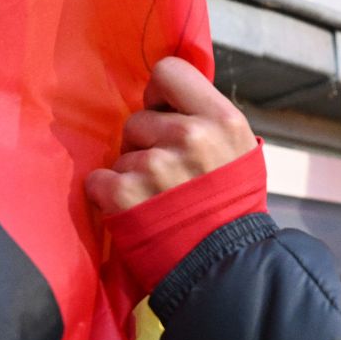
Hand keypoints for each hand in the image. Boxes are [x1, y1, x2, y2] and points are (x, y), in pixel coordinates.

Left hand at [86, 57, 257, 214]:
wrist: (224, 267)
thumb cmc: (232, 208)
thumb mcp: (241, 151)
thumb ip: (209, 118)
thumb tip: (168, 96)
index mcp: (223, 121)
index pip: (169, 71)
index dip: (161, 96)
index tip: (165, 117)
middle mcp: (191, 137)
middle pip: (139, 119)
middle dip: (146, 144)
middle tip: (168, 175)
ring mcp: (156, 166)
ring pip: (121, 152)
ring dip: (132, 175)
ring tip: (158, 200)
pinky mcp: (125, 194)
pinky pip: (99, 179)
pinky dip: (110, 198)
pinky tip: (137, 213)